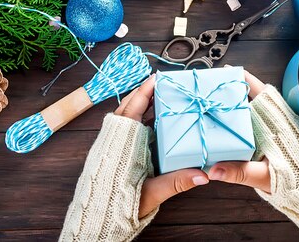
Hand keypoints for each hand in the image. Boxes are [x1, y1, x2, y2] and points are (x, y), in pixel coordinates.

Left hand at [115, 75, 208, 217]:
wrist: (96, 221)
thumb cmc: (119, 207)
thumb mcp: (152, 193)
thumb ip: (177, 182)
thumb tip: (202, 175)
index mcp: (122, 143)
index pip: (134, 107)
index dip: (145, 91)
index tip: (157, 77)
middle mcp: (115, 139)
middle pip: (130, 107)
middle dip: (146, 93)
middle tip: (164, 84)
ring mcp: (113, 144)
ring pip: (127, 116)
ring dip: (142, 105)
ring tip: (161, 98)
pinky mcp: (114, 152)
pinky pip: (126, 128)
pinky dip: (139, 119)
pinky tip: (153, 122)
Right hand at [207, 70, 271, 193]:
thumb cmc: (293, 182)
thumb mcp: (262, 176)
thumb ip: (238, 172)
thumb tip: (213, 170)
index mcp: (275, 123)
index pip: (259, 92)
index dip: (243, 80)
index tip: (227, 71)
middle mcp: (275, 121)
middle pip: (252, 97)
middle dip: (233, 90)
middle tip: (212, 85)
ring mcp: (274, 129)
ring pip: (252, 109)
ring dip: (235, 104)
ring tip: (213, 99)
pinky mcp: (271, 139)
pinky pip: (252, 123)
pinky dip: (238, 119)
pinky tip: (222, 122)